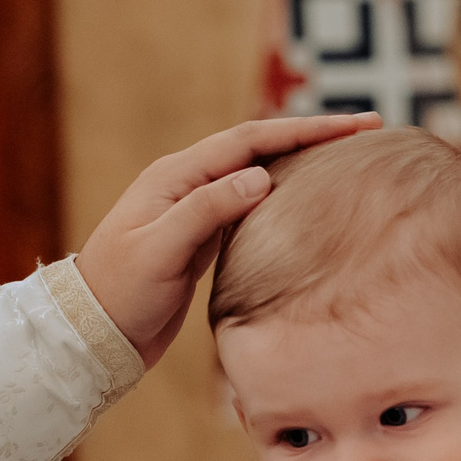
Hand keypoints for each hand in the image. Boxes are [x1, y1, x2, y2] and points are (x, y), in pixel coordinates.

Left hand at [74, 113, 378, 366]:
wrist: (93, 334)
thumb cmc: (119, 293)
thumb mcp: (159, 251)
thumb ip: (206, 211)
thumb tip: (261, 176)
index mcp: (177, 176)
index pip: (252, 140)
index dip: (305, 130)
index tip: (353, 126)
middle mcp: (188, 184)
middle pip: (261, 148)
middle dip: (313, 137)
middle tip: (368, 132)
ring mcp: (196, 211)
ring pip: (260, 174)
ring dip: (303, 163)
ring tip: (347, 159)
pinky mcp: (203, 239)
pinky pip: (253, 207)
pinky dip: (286, 197)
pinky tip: (310, 202)